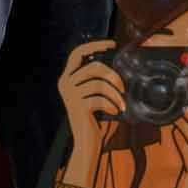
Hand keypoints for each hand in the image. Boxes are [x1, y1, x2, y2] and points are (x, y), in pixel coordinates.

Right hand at [56, 38, 124, 160]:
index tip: (112, 44)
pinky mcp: (78, 106)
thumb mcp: (93, 96)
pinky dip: (112, 105)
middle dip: (113, 76)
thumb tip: (115, 68)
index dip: (94, 46)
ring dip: (116, 94)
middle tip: (122, 89)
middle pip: (94, 67)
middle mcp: (65, 83)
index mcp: (67, 78)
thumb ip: (96, 82)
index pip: (77, 54)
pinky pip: (101, 98)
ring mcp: (70, 94)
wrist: (86, 143)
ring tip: (122, 104)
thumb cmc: (94, 119)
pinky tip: (115, 112)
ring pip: (99, 83)